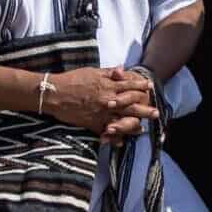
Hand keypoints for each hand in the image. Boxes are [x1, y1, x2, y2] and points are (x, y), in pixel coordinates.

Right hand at [44, 66, 158, 137]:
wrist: (55, 93)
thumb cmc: (72, 79)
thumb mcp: (92, 71)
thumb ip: (108, 72)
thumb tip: (121, 69)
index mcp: (108, 85)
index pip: (129, 85)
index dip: (141, 85)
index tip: (150, 86)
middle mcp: (107, 100)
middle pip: (131, 105)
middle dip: (144, 109)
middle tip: (156, 113)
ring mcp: (101, 113)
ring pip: (122, 120)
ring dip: (134, 125)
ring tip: (143, 128)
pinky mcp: (92, 123)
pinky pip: (106, 131)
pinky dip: (114, 137)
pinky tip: (122, 142)